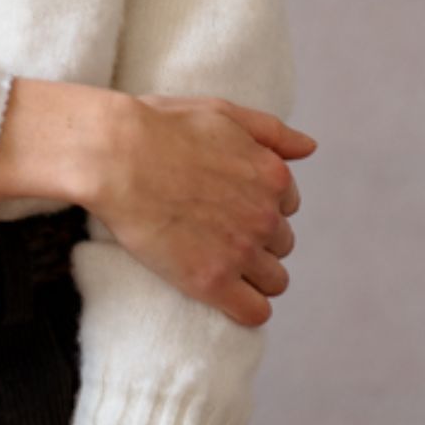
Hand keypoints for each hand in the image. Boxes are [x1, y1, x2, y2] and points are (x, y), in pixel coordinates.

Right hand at [93, 95, 314, 326]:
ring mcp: (240, 251)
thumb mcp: (223, 113)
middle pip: (282, 245)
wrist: (115, 155)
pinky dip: (245, 308)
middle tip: (216, 234)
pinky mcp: (212, 281)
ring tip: (219, 266)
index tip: (228, 207)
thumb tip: (310, 147)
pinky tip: (225, 296)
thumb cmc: (160, 127)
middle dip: (257, 241)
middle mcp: (265, 216)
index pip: (288, 207)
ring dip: (254, 276)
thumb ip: (271, 132)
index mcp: (272, 176)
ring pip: (274, 281)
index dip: (259, 207)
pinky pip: (254, 312)